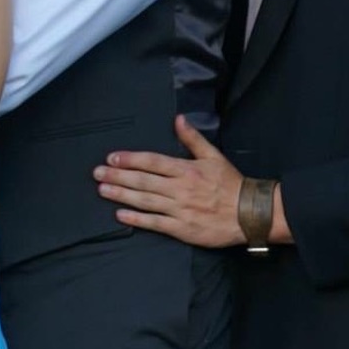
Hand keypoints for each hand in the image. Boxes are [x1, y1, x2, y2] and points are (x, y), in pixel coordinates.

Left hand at [92, 114, 244, 247]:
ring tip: (102, 189)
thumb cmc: (231, 184)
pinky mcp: (183, 229)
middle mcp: (179, 189)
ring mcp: (180, 210)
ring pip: (145, 200)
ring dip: (121, 194)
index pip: (152, 161)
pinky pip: (156, 223)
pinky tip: (120, 215)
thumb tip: (178, 119)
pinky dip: (137, 219)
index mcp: (186, 169)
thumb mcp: (213, 156)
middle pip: (143, 180)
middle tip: (97, 173)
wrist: (251, 214)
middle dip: (117, 176)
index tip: (111, 157)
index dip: (130, 159)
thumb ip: (193, 138)